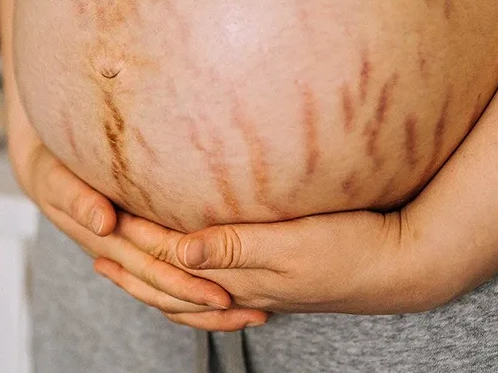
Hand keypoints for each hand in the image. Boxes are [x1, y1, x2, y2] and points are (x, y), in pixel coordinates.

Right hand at [14, 141, 247, 319]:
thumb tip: (103, 223)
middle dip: (205, 302)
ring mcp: (125, 255)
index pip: (151, 264)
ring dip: (203, 309)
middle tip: (247, 312)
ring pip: (165, 292)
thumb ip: (79, 198)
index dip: (184, 282)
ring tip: (247, 315)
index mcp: (106, 237)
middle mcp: (118, 252)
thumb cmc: (53, 166)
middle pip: (164, 286)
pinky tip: (222, 304)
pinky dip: (191, 296)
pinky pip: (162, 282)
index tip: (220, 296)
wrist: (43, 169)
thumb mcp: (58, 178)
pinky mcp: (133, 250)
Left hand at [98, 207, 451, 330]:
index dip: (135, 233)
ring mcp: (257, 287)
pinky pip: (216, 287)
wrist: (403, 265)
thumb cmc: (353, 247)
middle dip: (131, 261)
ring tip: (122, 257)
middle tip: (95, 237)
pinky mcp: (273, 280)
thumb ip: (234, 246)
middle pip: (171, 281)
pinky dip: (188, 283)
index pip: (171, 256)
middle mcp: (241, 288)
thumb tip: (178, 251)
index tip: (103, 209)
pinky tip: (188, 269)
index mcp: (240, 278)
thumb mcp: (293, 243)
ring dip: (153, 275)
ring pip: (188, 289)